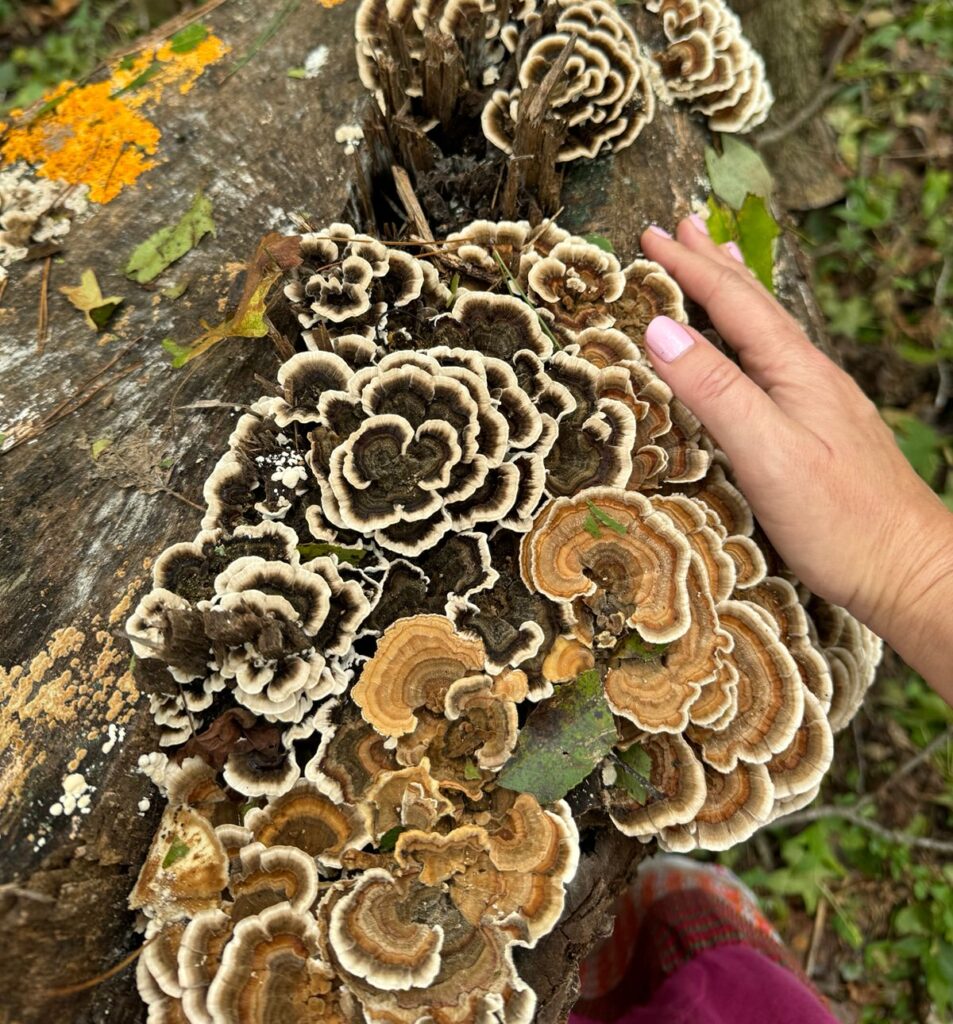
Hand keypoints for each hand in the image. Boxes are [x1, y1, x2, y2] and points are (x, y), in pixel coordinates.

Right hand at [640, 216, 952, 691]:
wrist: (909, 568)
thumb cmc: (840, 519)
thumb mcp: (766, 451)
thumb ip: (715, 389)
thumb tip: (661, 330)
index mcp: (795, 371)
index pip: (733, 303)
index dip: (690, 269)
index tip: (652, 236)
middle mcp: (811, 376)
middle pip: (755, 305)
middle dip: (713, 264)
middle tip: (683, 227)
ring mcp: (821, 401)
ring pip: (768, 329)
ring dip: (735, 292)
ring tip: (717, 262)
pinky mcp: (822, 429)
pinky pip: (776, 360)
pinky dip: (750, 334)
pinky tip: (753, 348)